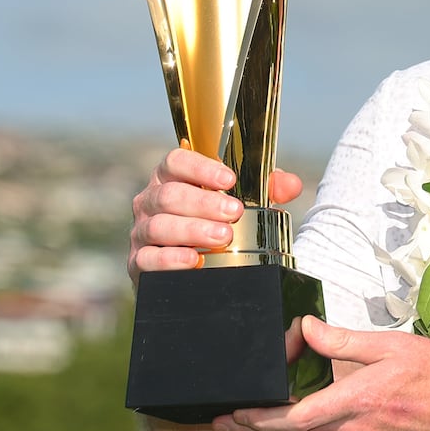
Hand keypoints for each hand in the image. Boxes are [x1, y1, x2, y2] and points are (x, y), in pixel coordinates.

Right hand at [127, 147, 303, 283]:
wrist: (193, 268)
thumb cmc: (216, 223)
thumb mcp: (243, 202)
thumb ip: (268, 189)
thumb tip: (291, 185)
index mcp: (172, 178)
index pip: (176, 162)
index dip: (200, 167)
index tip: (230, 179)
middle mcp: (151, 201)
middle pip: (169, 195)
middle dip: (203, 203)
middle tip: (234, 212)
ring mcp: (141, 232)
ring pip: (159, 226)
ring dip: (192, 230)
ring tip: (223, 237)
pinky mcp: (138, 263)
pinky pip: (147, 259)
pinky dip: (170, 260)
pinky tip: (193, 260)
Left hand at [214, 317, 429, 430]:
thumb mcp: (393, 346)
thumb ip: (344, 341)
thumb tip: (306, 330)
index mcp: (358, 401)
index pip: (294, 417)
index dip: (258, 418)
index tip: (234, 413)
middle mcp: (356, 430)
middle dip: (258, 428)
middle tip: (228, 422)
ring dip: (285, 430)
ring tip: (260, 419)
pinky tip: (313, 419)